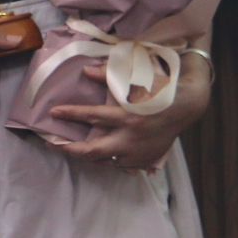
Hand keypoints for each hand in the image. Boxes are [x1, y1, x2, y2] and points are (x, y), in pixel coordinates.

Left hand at [50, 50, 212, 172]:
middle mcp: (130, 138)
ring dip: (87, 156)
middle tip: (51, 143)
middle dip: (69, 149)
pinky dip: (108, 160)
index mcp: (127, 116)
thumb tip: (85, 72)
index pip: (91, 116)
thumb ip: (108, 76)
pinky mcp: (144, 161)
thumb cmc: (159, 90)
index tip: (53, 112)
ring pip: (104, 161)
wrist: (186, 107)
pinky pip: (120, 165)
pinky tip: (99, 154)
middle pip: (92, 151)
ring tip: (71, 149)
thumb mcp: (135, 79)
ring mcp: (137, 153)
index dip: (70, 114)